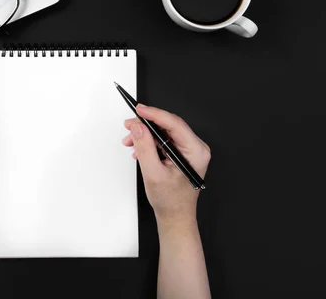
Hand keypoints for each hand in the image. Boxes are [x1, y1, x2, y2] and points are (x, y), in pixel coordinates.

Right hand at [123, 104, 210, 230]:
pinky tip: (138, 149)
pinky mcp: (181, 153)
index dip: (154, 114)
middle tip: (129, 125)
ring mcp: (189, 150)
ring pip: (164, 132)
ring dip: (145, 135)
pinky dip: (149, 142)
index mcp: (196, 151)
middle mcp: (195, 148)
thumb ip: (145, 148)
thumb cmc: (171, 201)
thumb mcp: (154, 174)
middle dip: (146, 125)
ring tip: (130, 141)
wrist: (175, 216)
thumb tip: (138, 128)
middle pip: (168, 125)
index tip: (139, 110)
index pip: (174, 124)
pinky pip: (163, 140)